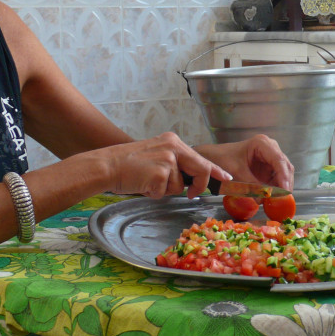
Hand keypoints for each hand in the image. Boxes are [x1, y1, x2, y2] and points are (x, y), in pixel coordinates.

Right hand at [100, 132, 231, 198]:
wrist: (107, 165)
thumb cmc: (129, 164)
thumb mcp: (157, 155)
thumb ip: (175, 163)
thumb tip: (191, 181)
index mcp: (173, 142)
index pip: (200, 157)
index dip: (216, 169)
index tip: (227, 177)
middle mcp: (173, 147)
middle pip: (200, 169)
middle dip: (199, 185)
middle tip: (192, 194)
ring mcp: (168, 159)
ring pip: (179, 186)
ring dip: (165, 189)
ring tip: (147, 180)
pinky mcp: (160, 173)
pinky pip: (165, 192)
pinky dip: (154, 193)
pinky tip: (143, 184)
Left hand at [196, 134, 294, 191]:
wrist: (213, 158)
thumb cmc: (222, 159)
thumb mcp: (237, 172)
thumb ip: (251, 185)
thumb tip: (263, 199)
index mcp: (262, 143)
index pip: (278, 160)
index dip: (283, 176)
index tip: (285, 191)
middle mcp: (270, 148)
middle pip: (285, 166)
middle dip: (285, 183)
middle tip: (283, 199)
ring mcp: (270, 157)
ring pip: (283, 173)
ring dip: (281, 187)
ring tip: (276, 200)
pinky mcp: (268, 166)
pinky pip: (276, 178)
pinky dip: (275, 188)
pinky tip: (271, 197)